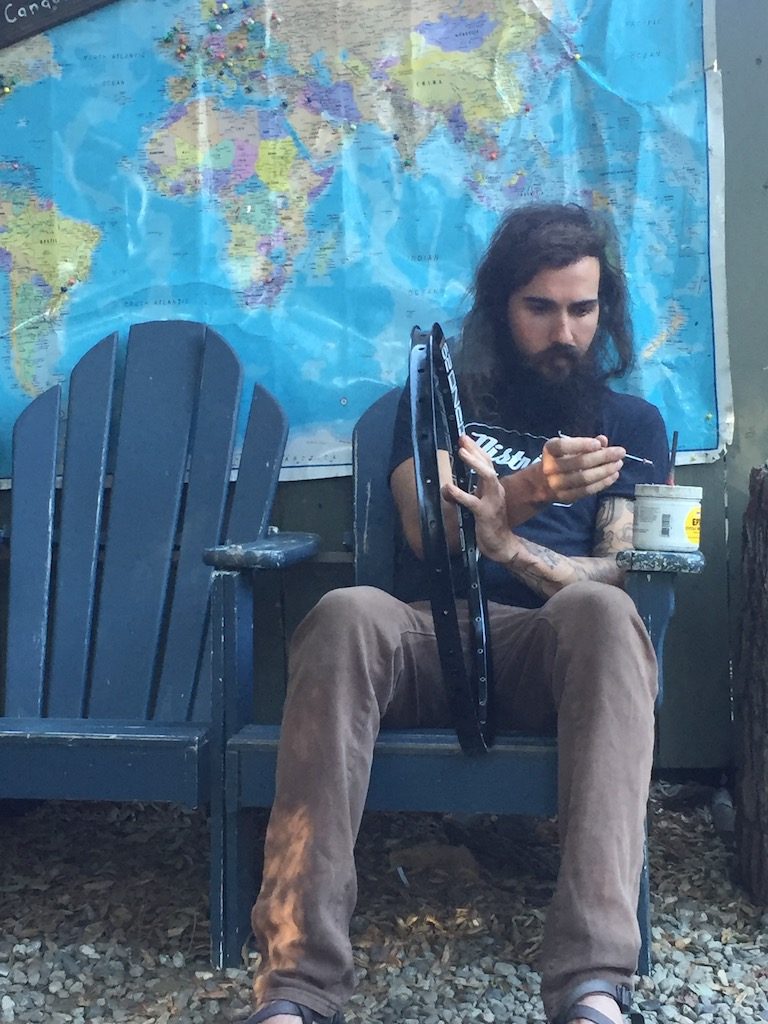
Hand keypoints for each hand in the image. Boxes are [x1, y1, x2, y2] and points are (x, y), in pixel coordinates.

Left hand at [440, 435, 521, 563]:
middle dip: (475, 450)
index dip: (476, 450)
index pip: (487, 463)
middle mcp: (495, 490)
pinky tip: (448, 487)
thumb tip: (451, 483)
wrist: (501, 545)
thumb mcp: (481, 503)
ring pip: (486, 477)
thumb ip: (472, 491)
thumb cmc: (489, 524)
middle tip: (462, 439)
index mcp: (493, 487)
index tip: (465, 438)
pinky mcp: (485, 514)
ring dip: (474, 463)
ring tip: (460, 453)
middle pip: (488, 464)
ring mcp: (492, 501)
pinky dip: (459, 493)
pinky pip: (472, 501)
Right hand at [539, 433, 624, 502]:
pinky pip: (586, 491)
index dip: (581, 444)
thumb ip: (585, 443)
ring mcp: (556, 484)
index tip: (599, 444)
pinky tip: (613, 476)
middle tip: (621, 452)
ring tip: (618, 464)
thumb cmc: (561, 458)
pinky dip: (602, 483)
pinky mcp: (565, 497)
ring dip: (605, 471)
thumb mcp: (569, 446)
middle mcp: (550, 468)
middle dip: (603, 457)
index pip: (563, 446)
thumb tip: (604, 440)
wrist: (543, 482)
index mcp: (549, 450)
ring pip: (584, 478)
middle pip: (579, 463)